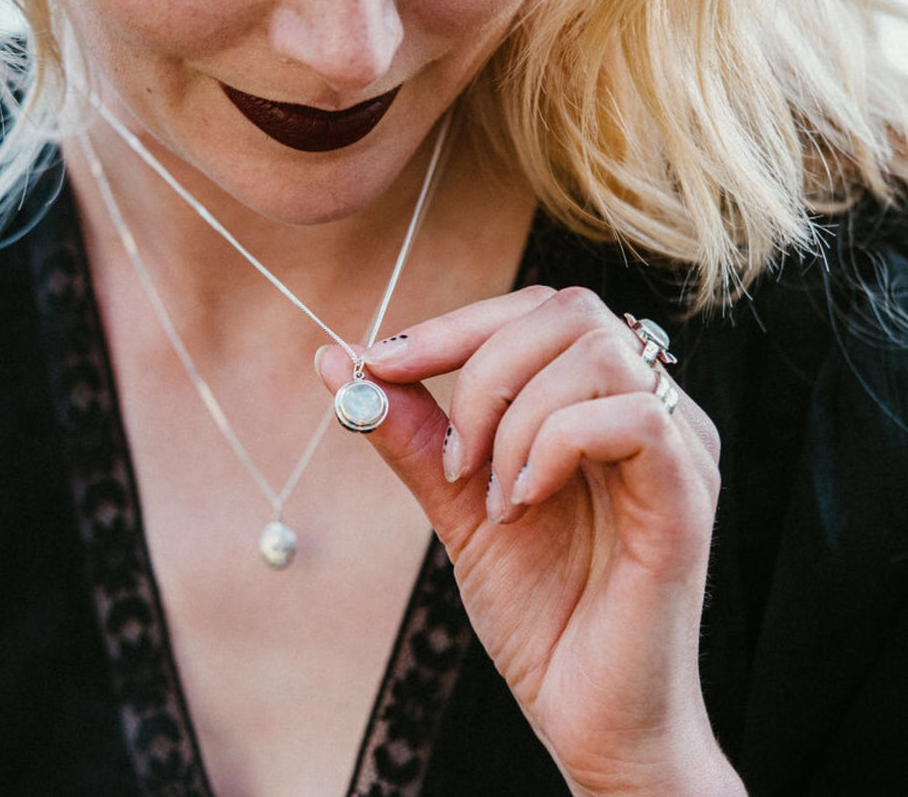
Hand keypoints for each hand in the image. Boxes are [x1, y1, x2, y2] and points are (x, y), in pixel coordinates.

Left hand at [318, 286, 743, 796]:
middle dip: (482, 367)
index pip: (534, 310)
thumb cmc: (539, 609)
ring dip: (516, 417)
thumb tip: (336, 360)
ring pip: (596, 353)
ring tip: (495, 496)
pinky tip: (525, 501)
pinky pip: (631, 418)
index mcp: (599, 399)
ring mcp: (677, 447)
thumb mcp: (456, 503)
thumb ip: (411, 430)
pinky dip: (556, 445)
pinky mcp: (689, 496)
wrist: (590, 716)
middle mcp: (648, 407)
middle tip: (453, 457)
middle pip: (568, 310)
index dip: (453, 325)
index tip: (377, 362)